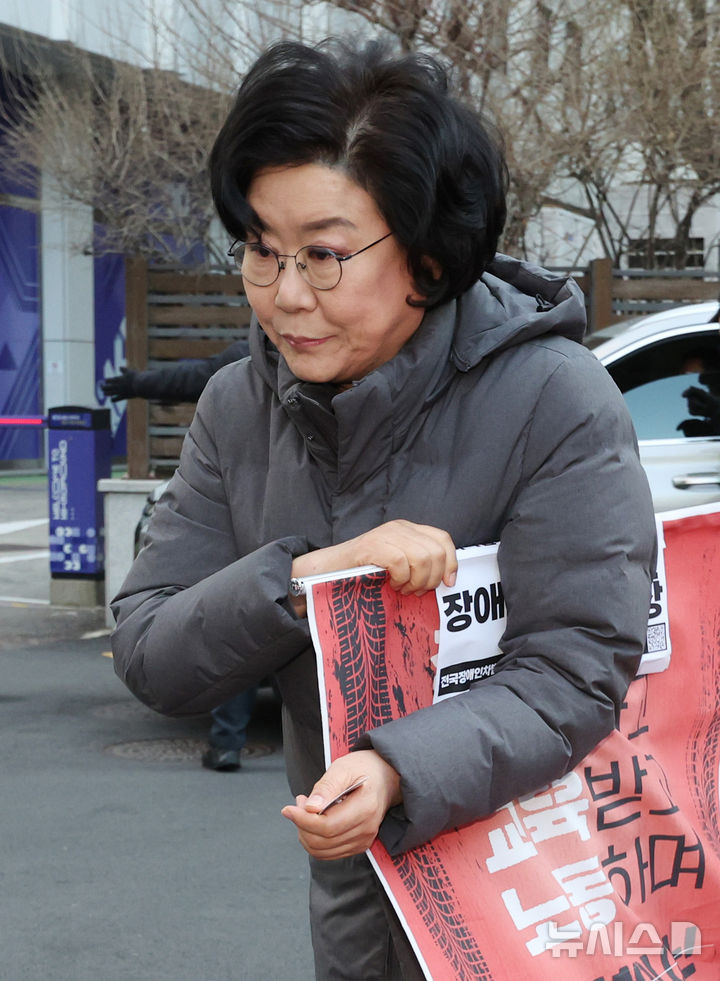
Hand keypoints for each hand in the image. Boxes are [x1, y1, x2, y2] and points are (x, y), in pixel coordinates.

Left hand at [101, 367, 137, 400]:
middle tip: (102, 387)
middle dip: (103, 387)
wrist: (141, 385)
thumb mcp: (129, 371)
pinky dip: (112, 399)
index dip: (107, 381)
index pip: (108, 380)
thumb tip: (119, 367)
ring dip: (106, 393)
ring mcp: (120, 392)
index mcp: (118, 379)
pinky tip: (112, 399)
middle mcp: (117, 386)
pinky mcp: (124, 396)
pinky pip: (115, 399)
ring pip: (109, 393)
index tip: (106, 381)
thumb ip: (123, 369)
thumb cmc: (136, 377)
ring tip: (105, 393)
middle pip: (106, 387)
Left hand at [281, 750, 401, 859]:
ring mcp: (363, 840)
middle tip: (299, 803)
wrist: (385, 777)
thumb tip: (310, 807)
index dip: (303, 821)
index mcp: (365, 809)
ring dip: (306, 833)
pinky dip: (315, 839)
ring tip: (306, 810)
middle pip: (322, 842)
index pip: (327, 827)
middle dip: (302, 825)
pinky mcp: (358, 845)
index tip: (287, 809)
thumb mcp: (343, 768)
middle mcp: (366, 830)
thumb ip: (326, 787)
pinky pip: (328, 852)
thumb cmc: (363, 769)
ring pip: (322, 851)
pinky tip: (315, 819)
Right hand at [289, 519, 456, 615]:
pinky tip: (390, 584)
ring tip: (402, 589)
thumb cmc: (364, 572)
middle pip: (436, 551)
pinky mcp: (373, 545)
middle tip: (415, 591)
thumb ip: (418, 565)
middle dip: (431, 578)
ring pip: (422, 558)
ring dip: (415, 581)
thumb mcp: (397, 565)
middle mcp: (400, 527)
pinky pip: (401, 563)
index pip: (443, 539)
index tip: (447, 584)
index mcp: (408, 530)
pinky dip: (400, 579)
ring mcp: (386, 534)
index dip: (451, 562)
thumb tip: (446, 580)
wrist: (328, 570)